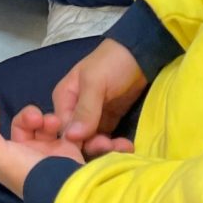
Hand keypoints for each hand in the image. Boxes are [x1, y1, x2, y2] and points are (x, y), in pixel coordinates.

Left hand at [0, 101, 86, 199]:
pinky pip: (60, 129)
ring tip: (52, 123)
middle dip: (26, 118)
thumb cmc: (24, 170)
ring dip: (44, 120)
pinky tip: (60, 126)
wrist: (62, 184)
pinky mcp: (64, 149)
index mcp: (4, 161)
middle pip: (19, 127)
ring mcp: (44, 152)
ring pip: (41, 126)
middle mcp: (23, 157)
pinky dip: (60, 124)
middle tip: (35, 118)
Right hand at [51, 39, 146, 157]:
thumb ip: (84, 110)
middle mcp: (74, 111)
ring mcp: (92, 117)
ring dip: (106, 147)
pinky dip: (115, 144)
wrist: (140, 55)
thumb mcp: (95, 83)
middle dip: (93, 145)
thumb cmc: (112, 63)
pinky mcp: (108, 121)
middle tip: (112, 146)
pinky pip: (106, 138)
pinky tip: (126, 146)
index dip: (76, 141)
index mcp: (64, 99)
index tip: (95, 145)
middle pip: (77, 138)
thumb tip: (71, 137)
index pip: (62, 128)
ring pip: (92, 141)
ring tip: (123, 146)